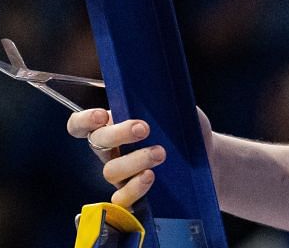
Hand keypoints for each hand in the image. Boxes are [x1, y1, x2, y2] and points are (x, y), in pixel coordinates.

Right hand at [67, 107, 215, 209]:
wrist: (207, 156)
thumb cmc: (185, 129)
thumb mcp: (172, 108)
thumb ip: (158, 99)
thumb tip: (153, 89)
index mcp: (113, 126)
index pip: (80, 125)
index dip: (84, 120)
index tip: (102, 115)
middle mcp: (112, 152)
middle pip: (97, 143)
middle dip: (119, 134)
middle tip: (144, 129)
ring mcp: (122, 176)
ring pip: (111, 171)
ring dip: (134, 160)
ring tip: (160, 153)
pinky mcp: (135, 197)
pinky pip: (121, 198)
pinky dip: (133, 188)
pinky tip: (150, 177)